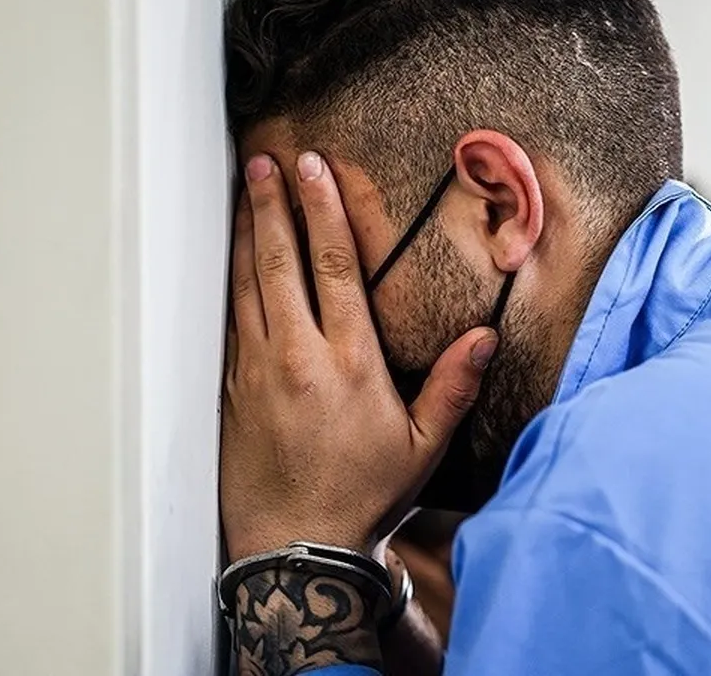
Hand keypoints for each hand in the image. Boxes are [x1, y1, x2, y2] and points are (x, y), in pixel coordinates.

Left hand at [220, 152, 498, 561]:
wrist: (296, 549)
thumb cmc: (364, 495)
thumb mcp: (423, 445)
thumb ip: (453, 387)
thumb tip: (483, 337)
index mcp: (350, 361)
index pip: (334, 268)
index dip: (323, 213)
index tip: (312, 170)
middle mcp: (299, 356)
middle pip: (281, 263)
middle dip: (274, 206)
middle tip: (265, 161)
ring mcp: (258, 371)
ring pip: (246, 286)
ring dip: (244, 234)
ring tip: (242, 191)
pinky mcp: (232, 391)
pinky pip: (228, 321)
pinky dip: (227, 281)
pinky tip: (228, 260)